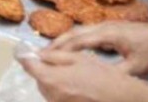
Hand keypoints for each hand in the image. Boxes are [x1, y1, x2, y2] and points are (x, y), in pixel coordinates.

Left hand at [18, 49, 145, 101]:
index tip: (24, 51)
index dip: (25, 56)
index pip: (28, 66)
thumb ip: (53, 56)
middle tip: (58, 62)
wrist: (123, 98)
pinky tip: (78, 87)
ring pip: (47, 89)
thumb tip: (36, 54)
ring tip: (73, 75)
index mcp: (51, 78)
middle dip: (44, 69)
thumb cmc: (102, 74)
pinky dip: (62, 91)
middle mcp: (51, 95)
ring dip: (52, 81)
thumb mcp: (78, 58)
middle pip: (38, 79)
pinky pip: (57, 98)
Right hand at [47, 21, 147, 76]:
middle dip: (57, 42)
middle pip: (74, 32)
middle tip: (40, 54)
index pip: (78, 40)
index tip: (45, 57)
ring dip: (64, 40)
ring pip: (80, 31)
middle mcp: (104, 26)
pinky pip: (87, 33)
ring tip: (50, 52)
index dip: (60, 49)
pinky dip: (75, 40)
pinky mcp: (111, 29)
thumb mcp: (135, 67)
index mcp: (107, 33)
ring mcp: (107, 26)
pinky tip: (71, 50)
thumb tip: (95, 80)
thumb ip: (114, 73)